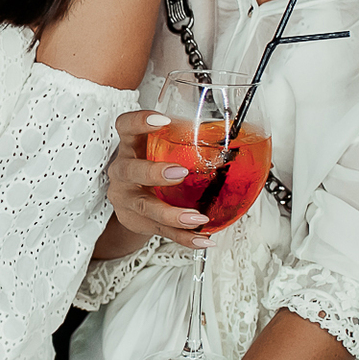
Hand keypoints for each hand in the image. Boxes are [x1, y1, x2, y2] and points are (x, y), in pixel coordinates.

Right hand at [105, 110, 210, 248]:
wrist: (132, 203)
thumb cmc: (149, 168)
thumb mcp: (157, 149)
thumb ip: (184, 143)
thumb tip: (235, 136)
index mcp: (131, 147)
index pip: (125, 127)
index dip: (139, 122)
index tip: (161, 121)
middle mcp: (123, 172)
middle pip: (130, 170)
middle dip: (154, 172)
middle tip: (179, 173)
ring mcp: (127, 199)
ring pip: (145, 207)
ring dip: (172, 214)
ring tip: (196, 217)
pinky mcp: (138, 221)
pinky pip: (162, 231)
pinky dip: (184, 237)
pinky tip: (201, 238)